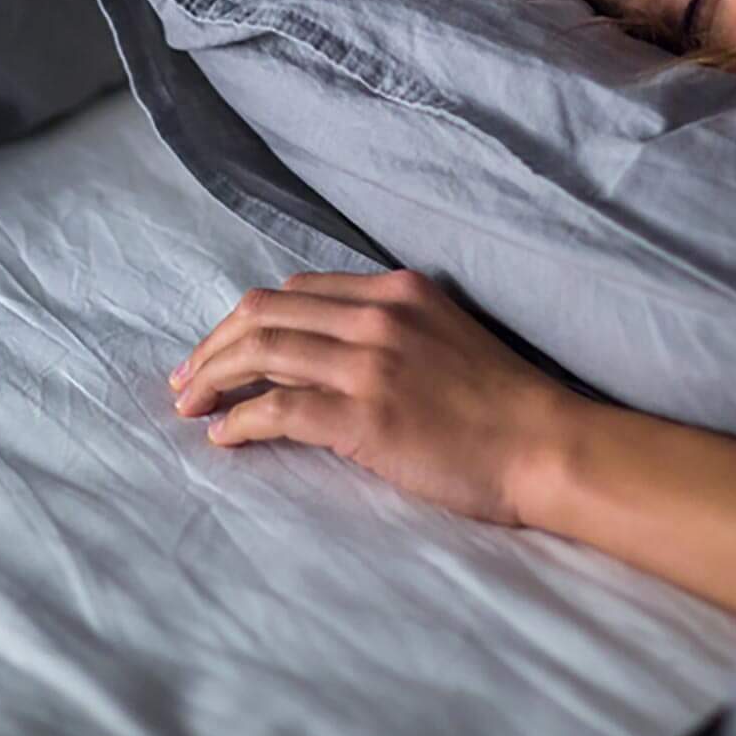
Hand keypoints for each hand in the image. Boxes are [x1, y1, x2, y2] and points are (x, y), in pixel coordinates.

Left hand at [169, 269, 578, 526]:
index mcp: (395, 290)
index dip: (247, 320)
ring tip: (190, 408)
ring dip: (212, 379)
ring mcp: (369, 363)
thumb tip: (325, 353)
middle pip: (263, 313)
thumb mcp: (446, 336)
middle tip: (185, 382)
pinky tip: (225, 438)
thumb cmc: (504, 406)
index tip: (222, 350)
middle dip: (212, 346)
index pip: (296, 291)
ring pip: (260, 352)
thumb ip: (390, 331)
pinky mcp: (365, 415)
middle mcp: (376, 315)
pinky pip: (277, 410)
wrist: (549, 445)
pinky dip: (240, 422)